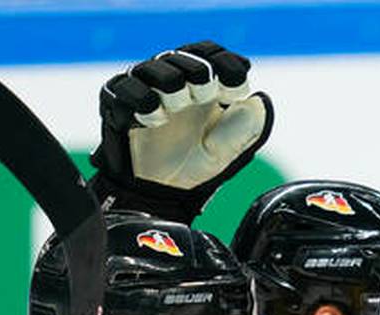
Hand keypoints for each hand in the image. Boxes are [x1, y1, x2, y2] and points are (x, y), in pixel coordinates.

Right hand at [91, 41, 273, 221]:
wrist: (160, 195)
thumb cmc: (193, 168)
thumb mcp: (227, 151)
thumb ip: (245, 127)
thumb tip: (261, 101)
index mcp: (200, 87)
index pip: (210, 54)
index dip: (224, 62)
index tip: (236, 84)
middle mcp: (172, 82)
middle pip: (185, 57)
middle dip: (199, 73)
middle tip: (203, 95)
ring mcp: (144, 90)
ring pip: (157, 69)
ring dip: (172, 86)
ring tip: (175, 110)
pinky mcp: (119, 104)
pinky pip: (128, 89)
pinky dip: (144, 101)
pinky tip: (154, 119)